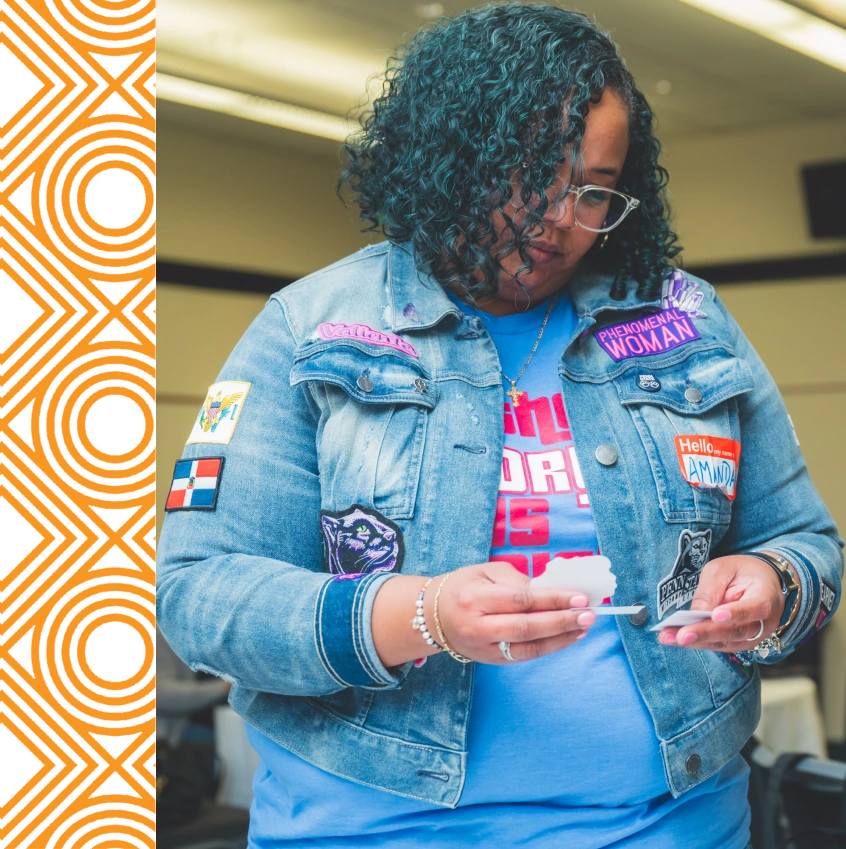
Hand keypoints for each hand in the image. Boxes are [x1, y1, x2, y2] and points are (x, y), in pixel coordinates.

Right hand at [431, 561, 595, 663]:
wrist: (432, 616)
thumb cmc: (463, 586)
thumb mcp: (485, 571)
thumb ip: (517, 581)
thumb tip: (552, 590)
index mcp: (475, 598)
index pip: (520, 600)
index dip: (552, 599)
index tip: (579, 596)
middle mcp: (478, 626)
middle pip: (527, 628)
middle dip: (562, 621)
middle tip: (589, 614)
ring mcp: (484, 648)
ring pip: (528, 648)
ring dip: (561, 639)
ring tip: (583, 628)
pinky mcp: (491, 661)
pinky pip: (524, 656)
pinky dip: (549, 647)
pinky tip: (567, 637)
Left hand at [658, 554, 791, 651]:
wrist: (760, 582)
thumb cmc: (741, 572)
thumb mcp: (723, 570)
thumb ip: (711, 590)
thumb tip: (695, 614)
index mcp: (766, 598)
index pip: (753, 608)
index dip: (735, 613)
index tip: (716, 615)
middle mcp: (763, 623)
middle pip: (734, 631)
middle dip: (705, 633)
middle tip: (681, 635)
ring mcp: (753, 637)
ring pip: (724, 642)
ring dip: (695, 641)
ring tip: (669, 637)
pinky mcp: (739, 643)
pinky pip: (717, 644)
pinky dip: (696, 641)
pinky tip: (674, 638)